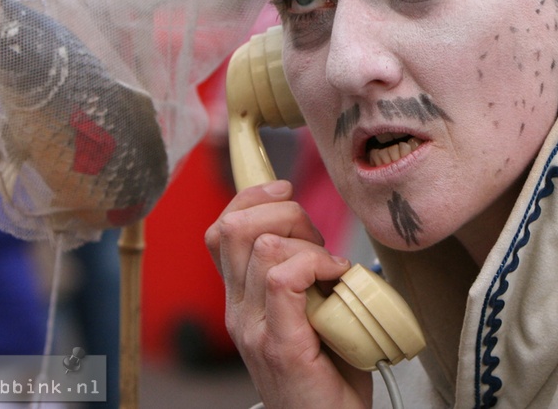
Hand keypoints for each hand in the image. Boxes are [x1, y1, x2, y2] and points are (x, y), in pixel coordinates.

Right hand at [205, 179, 372, 407]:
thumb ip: (300, 272)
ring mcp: (254, 328)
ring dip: (307, 242)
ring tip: (330, 267)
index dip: (250, 196)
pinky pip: (283, 278)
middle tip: (316, 239)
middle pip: (235, 226)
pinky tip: (336, 278)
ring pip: (263, 246)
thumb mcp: (307, 309)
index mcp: (240, 299)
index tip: (284, 188)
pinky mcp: (279, 344)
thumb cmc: (328, 371)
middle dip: (283, 211)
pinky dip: (316, 264)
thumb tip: (311, 229)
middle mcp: (238, 311)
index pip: (221, 229)